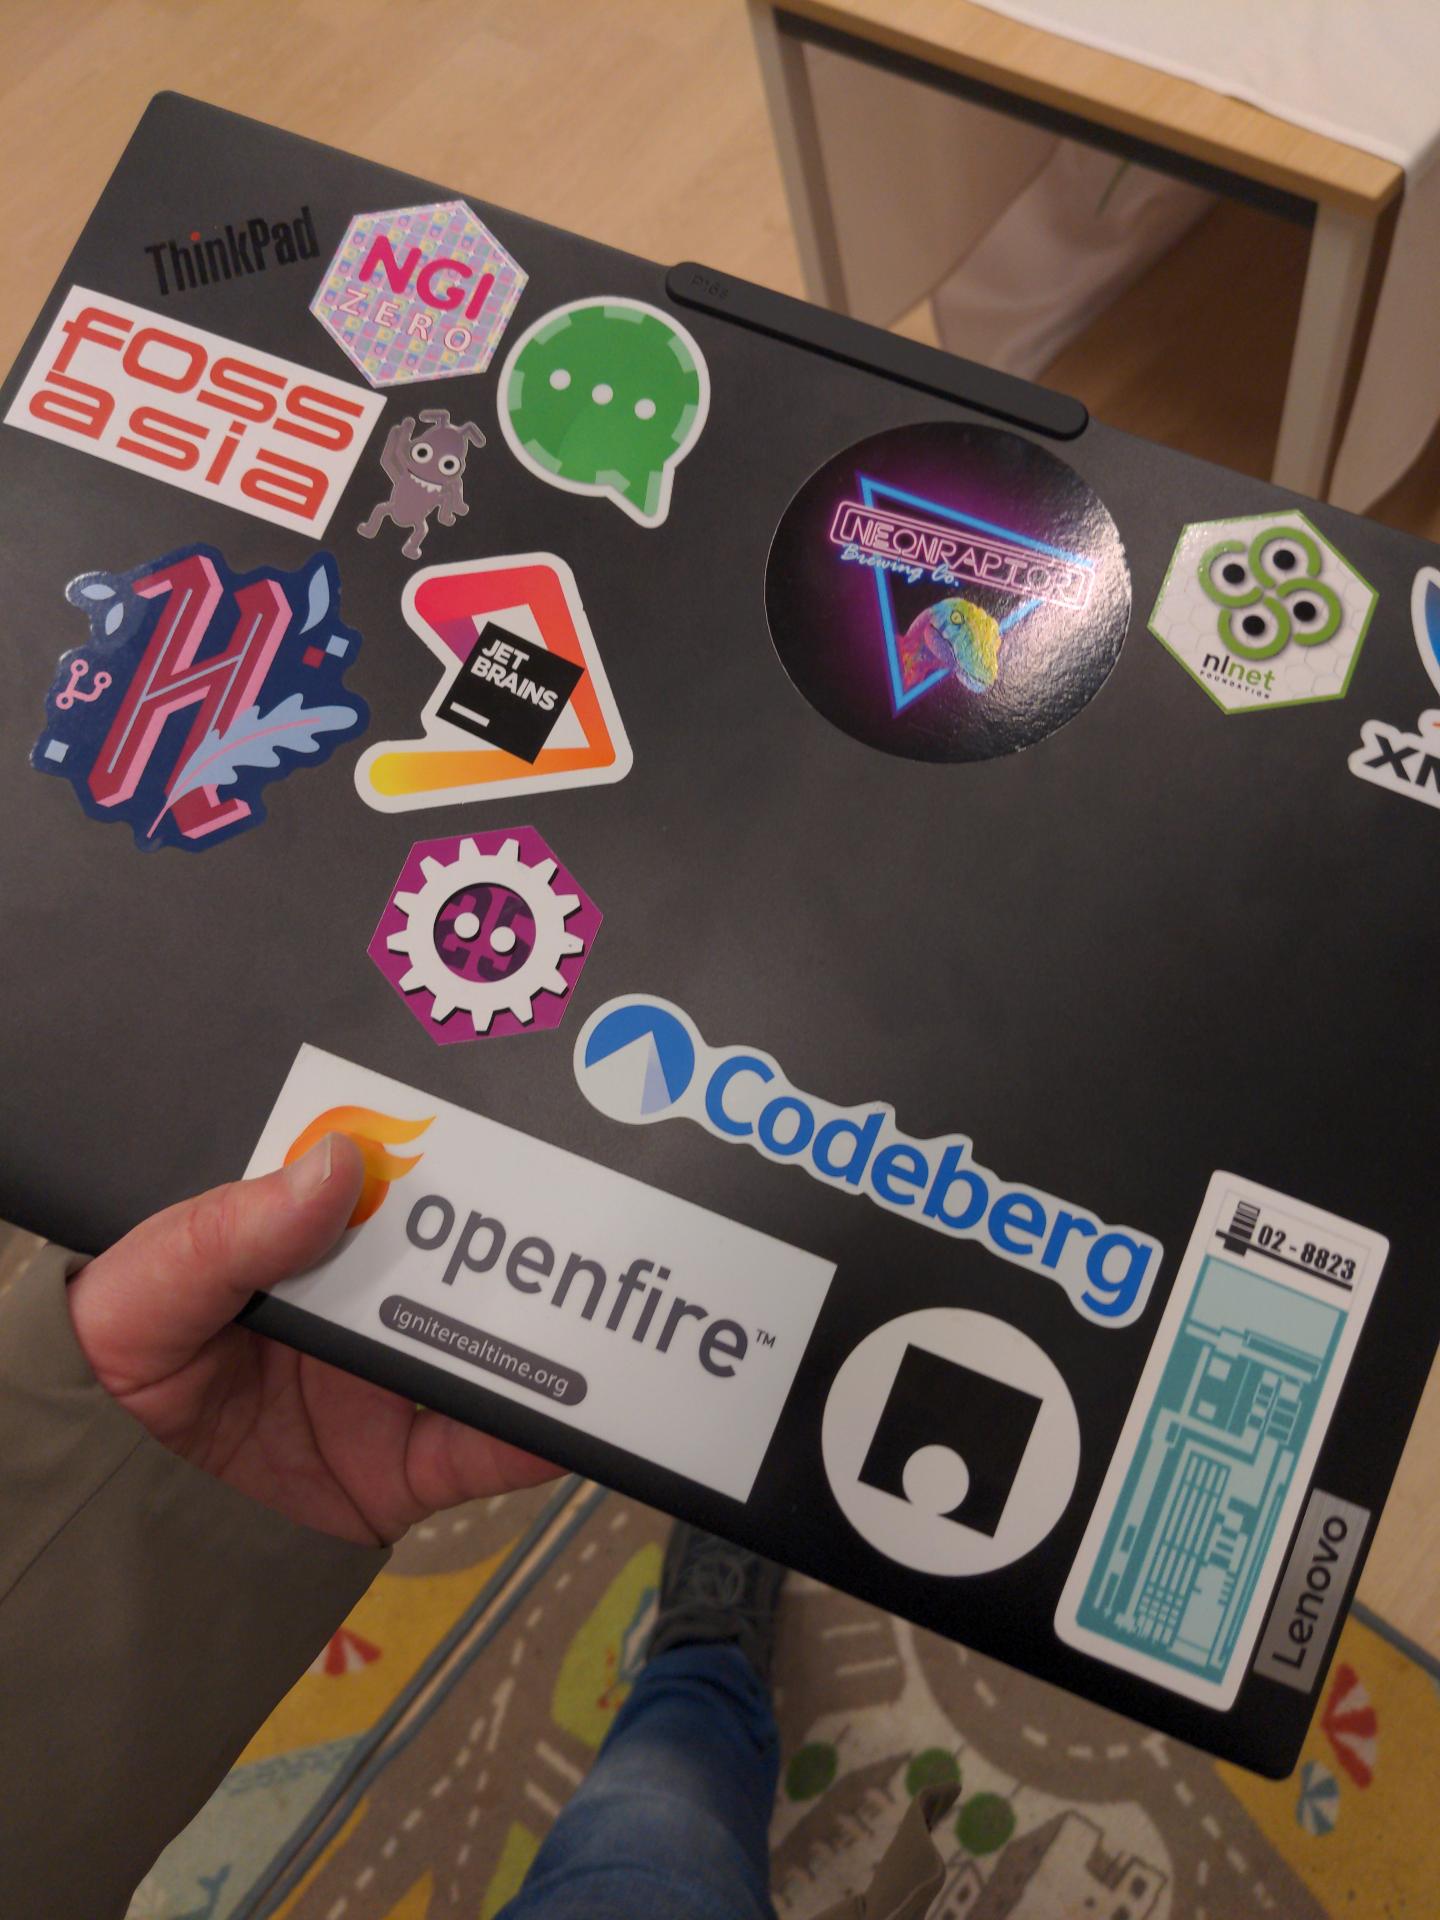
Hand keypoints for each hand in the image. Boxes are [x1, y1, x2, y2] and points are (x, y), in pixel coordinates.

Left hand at [66, 1135, 559, 1546]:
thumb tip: (339, 1163)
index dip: (447, 1160)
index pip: (393, 1191)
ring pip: (490, 1352)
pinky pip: (485, 1454)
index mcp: (309, 1244)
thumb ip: (235, 1227)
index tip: (504, 1133)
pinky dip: (533, 1437)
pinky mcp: (406, 1469)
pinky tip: (568, 1415)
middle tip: (578, 1214)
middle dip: (520, 1241)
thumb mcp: (153, 1280)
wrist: (99, 1515)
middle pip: (460, 1267)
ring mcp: (391, 1389)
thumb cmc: (113, 1363)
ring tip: (598, 1307)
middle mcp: (363, 1310)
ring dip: (544, 1333)